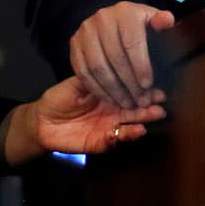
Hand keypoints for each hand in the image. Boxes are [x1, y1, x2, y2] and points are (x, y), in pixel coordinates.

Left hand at [31, 74, 167, 154]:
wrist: (42, 122)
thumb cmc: (59, 98)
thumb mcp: (76, 83)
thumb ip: (94, 77)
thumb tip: (113, 63)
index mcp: (108, 94)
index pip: (129, 90)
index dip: (142, 88)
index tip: (155, 83)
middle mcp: (112, 111)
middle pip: (134, 108)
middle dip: (149, 105)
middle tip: (162, 101)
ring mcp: (108, 127)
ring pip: (130, 123)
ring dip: (143, 120)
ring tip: (155, 114)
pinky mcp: (101, 142)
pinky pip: (115, 139)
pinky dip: (127, 135)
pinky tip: (138, 130)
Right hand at [68, 1, 175, 109]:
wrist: (110, 19)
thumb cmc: (137, 25)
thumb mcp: (151, 20)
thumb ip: (161, 22)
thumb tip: (168, 20)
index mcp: (125, 12)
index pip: (132, 42)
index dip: (141, 66)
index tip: (148, 85)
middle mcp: (102, 19)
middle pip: (115, 57)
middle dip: (129, 83)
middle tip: (140, 100)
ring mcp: (85, 31)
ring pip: (98, 67)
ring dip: (113, 90)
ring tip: (127, 103)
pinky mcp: (74, 44)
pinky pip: (83, 72)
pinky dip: (97, 89)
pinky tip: (110, 99)